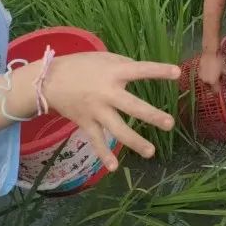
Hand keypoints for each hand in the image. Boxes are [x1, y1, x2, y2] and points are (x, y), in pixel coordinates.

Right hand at [43, 52, 179, 171]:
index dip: (158, 71)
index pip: (140, 70)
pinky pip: (97, 141)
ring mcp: (96, 111)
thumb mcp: (104, 57)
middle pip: (132, 106)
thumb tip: (142, 72)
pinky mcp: (86, 123)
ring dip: (135, 141)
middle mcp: (106, 93)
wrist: (48, 81)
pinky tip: (114, 168)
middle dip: (151, 115)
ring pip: (117, 129)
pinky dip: (104, 155)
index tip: (177, 73)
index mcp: (113, 73)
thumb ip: (124, 65)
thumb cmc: (81, 65)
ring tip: (152, 152)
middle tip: (169, 123)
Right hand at [198, 51, 223, 93]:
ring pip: (206, 81)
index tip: (221, 86)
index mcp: (213, 82)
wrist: (210, 52)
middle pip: (210, 87)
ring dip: (209, 80)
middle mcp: (205, 81)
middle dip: (214, 84)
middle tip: (218, 79)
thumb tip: (223, 78)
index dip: (219, 89)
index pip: (216, 90)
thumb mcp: (225, 70)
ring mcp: (201, 76)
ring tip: (213, 74)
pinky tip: (209, 70)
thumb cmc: (219, 61)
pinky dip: (206, 75)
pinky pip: (203, 76)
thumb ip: (224, 76)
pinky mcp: (198, 71)